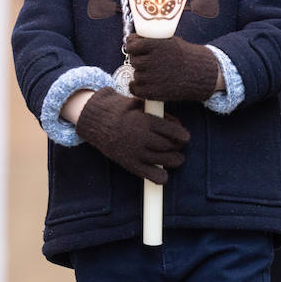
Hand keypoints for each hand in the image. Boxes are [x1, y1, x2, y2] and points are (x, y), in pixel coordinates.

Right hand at [75, 87, 189, 183]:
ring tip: (175, 157)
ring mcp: (136, 153)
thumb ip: (159, 114)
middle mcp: (142, 138)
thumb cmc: (122, 112)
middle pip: (171, 146)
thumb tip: (178, 125)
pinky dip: (162, 177)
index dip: (183, 135)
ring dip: (175, 160)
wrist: (96, 122)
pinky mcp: (130, 165)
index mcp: (145, 121)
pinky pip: (153, 176)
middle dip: (178, 147)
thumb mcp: (140, 104)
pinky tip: (162, 171)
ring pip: (166, 161)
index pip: (173, 131)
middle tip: (178, 146)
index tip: (184, 137)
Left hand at [126, 35, 220, 101]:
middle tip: (150, 63)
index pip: (132, 45)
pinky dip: (136, 87)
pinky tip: (144, 84)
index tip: (134, 48)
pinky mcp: (152, 92)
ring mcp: (151, 77)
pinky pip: (135, 89)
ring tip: (155, 73)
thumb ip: (149, 40)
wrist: (199, 74)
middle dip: (139, 61)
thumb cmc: (184, 56)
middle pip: (134, 60)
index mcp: (155, 45)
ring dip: (141, 74)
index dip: (132, 47)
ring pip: (136, 74)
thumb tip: (130, 40)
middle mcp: (151, 61)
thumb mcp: (169, 41)